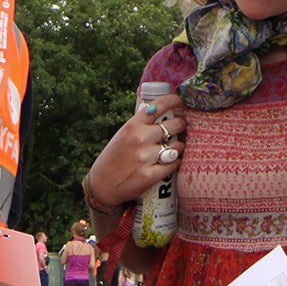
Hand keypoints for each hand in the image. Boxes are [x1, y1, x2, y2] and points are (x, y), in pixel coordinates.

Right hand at [86, 92, 186, 210]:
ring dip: (178, 148)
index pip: (159, 105)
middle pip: (176, 125)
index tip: (184, 102)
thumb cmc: (114, 157)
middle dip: (181, 127)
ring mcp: (145, 157)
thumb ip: (141, 124)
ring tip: (171, 151)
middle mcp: (140, 138)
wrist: (102, 184)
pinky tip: (169, 164)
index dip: (176, 101)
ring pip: (178, 147)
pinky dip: (174, 164)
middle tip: (179, 130)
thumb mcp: (123, 134)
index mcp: (133, 125)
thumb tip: (162, 113)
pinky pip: (174, 165)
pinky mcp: (150, 175)